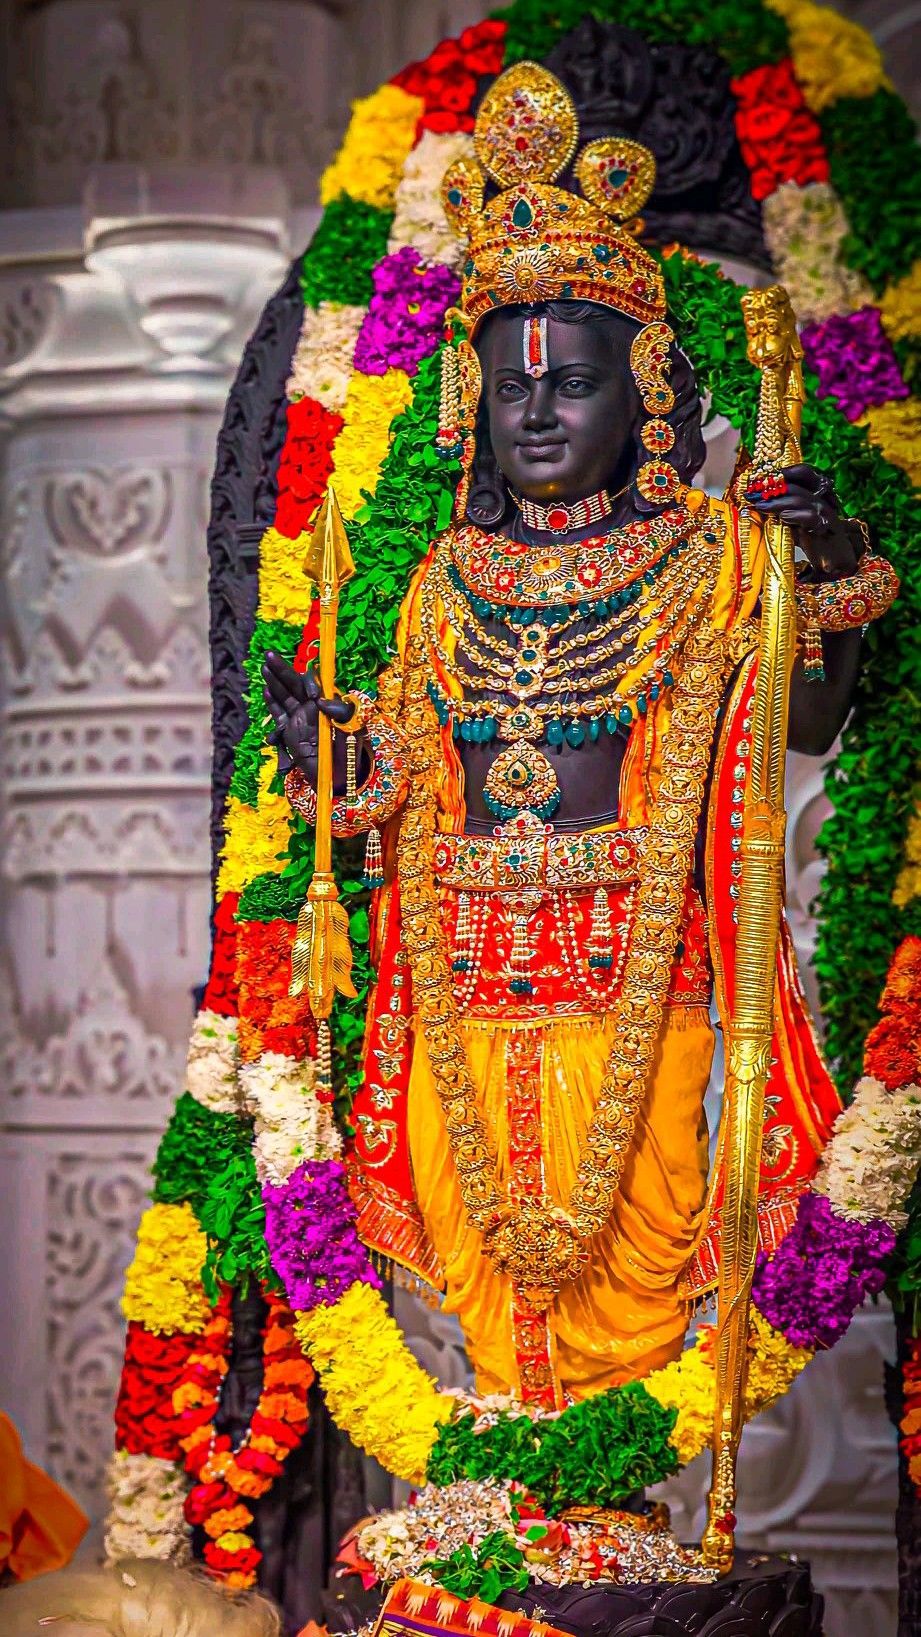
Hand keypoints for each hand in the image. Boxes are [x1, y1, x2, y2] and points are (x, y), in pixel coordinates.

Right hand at [262, 650, 359, 787]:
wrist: (338, 779)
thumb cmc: (349, 757)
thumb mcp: (352, 735)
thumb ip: (341, 716)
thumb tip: (322, 700)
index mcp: (329, 706)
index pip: (316, 685)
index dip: (310, 681)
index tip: (309, 687)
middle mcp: (313, 709)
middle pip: (296, 685)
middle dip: (283, 670)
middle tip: (269, 655)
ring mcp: (301, 719)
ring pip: (286, 696)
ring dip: (275, 682)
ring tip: (264, 666)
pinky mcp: (290, 732)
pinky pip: (280, 714)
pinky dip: (273, 703)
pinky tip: (266, 690)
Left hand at [744, 463, 858, 577]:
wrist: (835, 560)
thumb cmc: (813, 542)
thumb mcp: (793, 524)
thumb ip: (780, 513)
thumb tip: (758, 505)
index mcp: (813, 495)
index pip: (799, 475)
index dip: (778, 476)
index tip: (756, 482)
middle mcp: (820, 499)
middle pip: (795, 486)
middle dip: (771, 489)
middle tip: (751, 495)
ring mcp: (824, 511)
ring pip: (800, 499)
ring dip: (777, 502)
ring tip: (759, 506)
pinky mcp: (826, 525)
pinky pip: (810, 516)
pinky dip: (795, 515)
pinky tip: (782, 517)